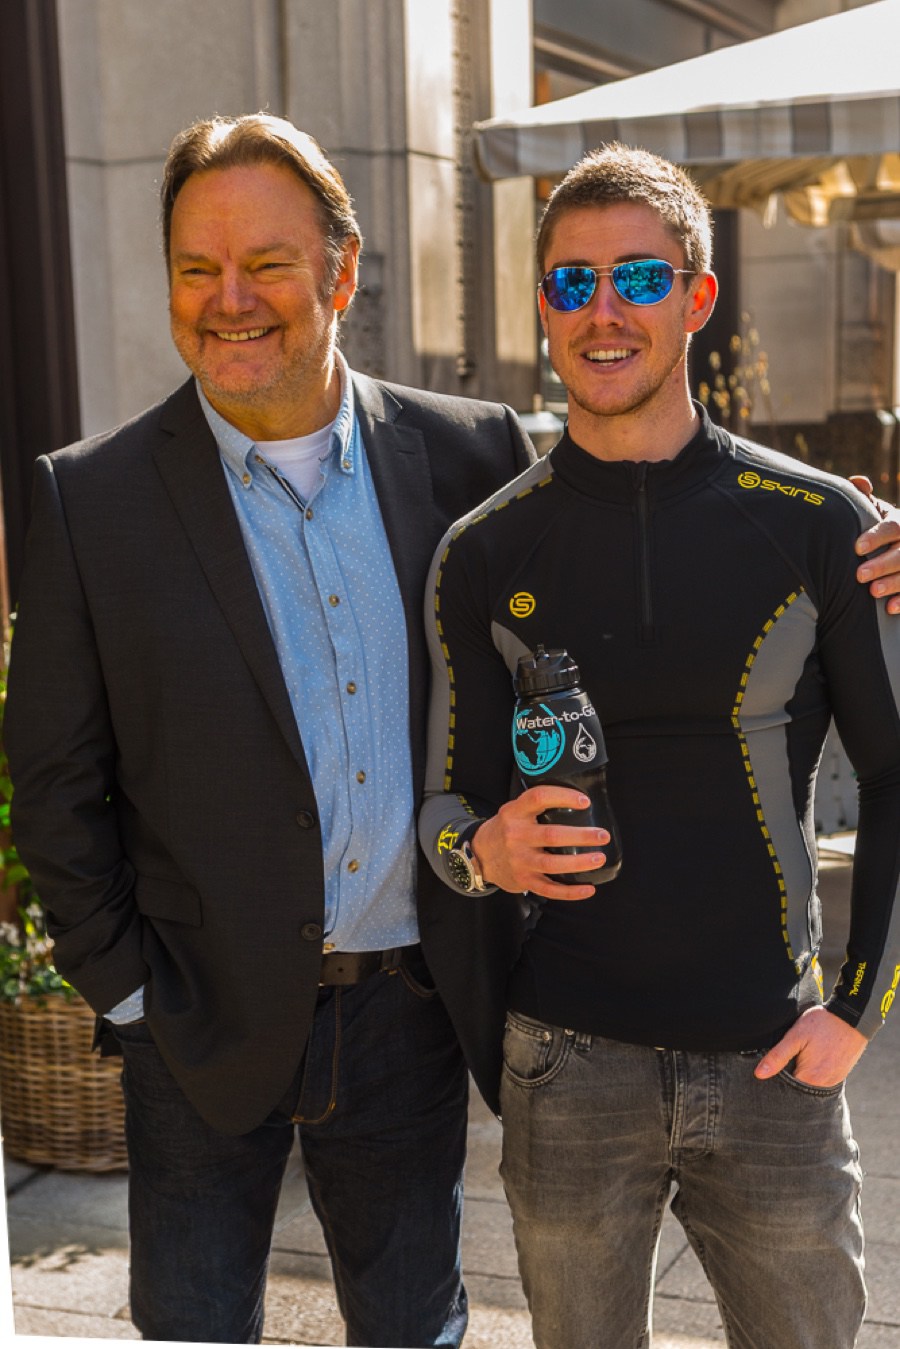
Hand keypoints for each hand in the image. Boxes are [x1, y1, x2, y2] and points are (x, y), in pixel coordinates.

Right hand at [473, 786, 607, 900]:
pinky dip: (571, 892)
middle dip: (581, 836)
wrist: (480, 856)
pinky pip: (550, 889)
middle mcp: (515, 835)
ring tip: (599, 858)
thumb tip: (577, 800)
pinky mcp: (523, 880)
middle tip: (602, 835)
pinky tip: (589, 888)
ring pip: (552, 864)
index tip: (585, 801)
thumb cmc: (506, 829)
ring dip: (579, 863)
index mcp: (514, 812)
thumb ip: (536, 805)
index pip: (538, 798)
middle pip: (551, 835)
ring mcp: (519, 860)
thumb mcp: (513, 810)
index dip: (562, 797)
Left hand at [754, 1005, 866, 1086]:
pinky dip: (812, 1074)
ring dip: (800, 1076)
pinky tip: (808, 1060)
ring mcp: (833, 1081)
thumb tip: (759, 1075)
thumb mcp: (796, 1036)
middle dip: (788, 1079)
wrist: (852, 1018)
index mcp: (810, 1078)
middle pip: (798, 1088)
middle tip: (784, 1060)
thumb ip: (778, 1056)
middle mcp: (823, 1085)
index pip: (785, 1088)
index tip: (770, 1069)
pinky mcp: (839, 1075)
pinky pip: (820, 1080)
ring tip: (797, 1058)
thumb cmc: (822, 1024)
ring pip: (809, 1085)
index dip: (775, 1079)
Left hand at [851, 475, 899, 613]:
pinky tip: (890, 608)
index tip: (857, 548)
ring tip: (873, 592)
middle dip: (882, 564)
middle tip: (859, 575)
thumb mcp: (877, 511)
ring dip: (894, 583)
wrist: (898, 544)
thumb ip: (866, 500)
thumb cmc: (881, 529)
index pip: (893, 526)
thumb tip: (858, 483)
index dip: (877, 536)